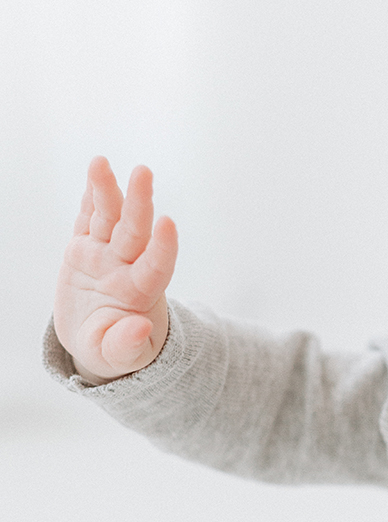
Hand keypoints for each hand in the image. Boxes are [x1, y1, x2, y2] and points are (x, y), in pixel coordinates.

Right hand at [53, 156, 178, 382]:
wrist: (96, 337)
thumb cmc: (114, 349)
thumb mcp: (117, 358)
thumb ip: (126, 346)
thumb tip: (139, 330)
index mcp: (141, 292)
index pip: (156, 266)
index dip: (163, 246)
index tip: (168, 224)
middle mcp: (126, 265)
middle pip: (134, 231)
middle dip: (139, 202)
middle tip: (143, 172)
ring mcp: (105, 254)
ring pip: (108, 217)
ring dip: (106, 190)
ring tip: (100, 163)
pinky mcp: (84, 248)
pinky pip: (87, 219)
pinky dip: (90, 197)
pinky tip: (94, 172)